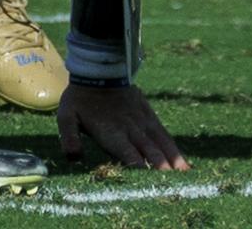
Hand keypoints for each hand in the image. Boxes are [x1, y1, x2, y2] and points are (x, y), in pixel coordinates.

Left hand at [57, 80, 188, 170]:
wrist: (99, 70)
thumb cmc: (80, 98)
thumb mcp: (67, 116)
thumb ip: (69, 137)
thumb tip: (73, 157)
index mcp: (112, 132)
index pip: (127, 153)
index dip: (138, 167)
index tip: (149, 182)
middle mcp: (131, 128)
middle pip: (148, 150)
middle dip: (160, 166)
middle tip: (172, 182)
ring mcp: (142, 121)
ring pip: (160, 142)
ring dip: (172, 158)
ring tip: (184, 174)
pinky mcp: (149, 114)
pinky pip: (163, 134)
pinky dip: (173, 148)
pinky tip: (182, 162)